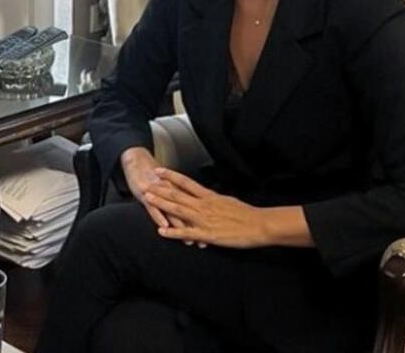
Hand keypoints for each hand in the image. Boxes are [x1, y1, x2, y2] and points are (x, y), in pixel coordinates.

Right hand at [119, 148, 196, 243]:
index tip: (212, 233)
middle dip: (196, 228)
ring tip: (188, 240)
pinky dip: (159, 217)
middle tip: (204, 242)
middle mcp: (172, 190)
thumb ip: (182, 196)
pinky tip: (164, 227)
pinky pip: (153, 208)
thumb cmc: (154, 176)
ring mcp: (158, 192)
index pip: (195, 206)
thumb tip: (196, 209)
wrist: (137, 162)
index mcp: (180, 189)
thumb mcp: (171, 185)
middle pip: (187, 211)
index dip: (204, 220)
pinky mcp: (144, 193)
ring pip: (172, 211)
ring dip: (181, 227)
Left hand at [143, 168, 267, 248]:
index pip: (186, 183)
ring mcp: (204, 219)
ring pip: (178, 210)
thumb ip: (213, 199)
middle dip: (160, 189)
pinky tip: (161, 231)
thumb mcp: (227, 201)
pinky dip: (173, 232)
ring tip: (148, 200)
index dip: (171, 176)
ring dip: (162, 205)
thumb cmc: (246, 213)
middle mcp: (204, 205)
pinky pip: (186, 233)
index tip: (159, 170)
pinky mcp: (207, 234)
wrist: (259, 224)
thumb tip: (206, 196)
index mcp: (209, 196)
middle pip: (178, 194)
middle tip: (145, 183)